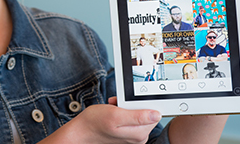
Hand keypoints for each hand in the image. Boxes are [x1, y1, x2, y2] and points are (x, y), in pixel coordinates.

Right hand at [40, 97, 160, 143]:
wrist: (83, 130)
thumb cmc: (95, 122)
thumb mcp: (116, 115)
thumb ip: (137, 116)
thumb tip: (156, 114)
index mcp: (139, 134)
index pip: (153, 113)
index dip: (140, 103)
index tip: (128, 103)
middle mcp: (138, 137)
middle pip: (145, 113)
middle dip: (132, 104)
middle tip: (119, 104)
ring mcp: (133, 135)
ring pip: (137, 113)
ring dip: (126, 107)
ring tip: (114, 107)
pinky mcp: (127, 133)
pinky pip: (130, 117)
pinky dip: (123, 110)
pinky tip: (114, 110)